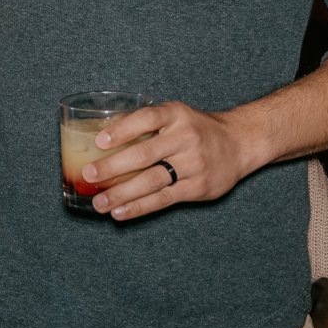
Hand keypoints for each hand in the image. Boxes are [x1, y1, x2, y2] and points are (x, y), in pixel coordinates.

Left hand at [80, 101, 254, 220]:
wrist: (239, 143)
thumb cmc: (196, 129)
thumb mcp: (175, 116)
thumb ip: (144, 123)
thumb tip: (102, 133)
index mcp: (177, 115)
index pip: (147, 119)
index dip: (122, 129)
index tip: (99, 141)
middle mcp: (186, 138)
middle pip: (145, 154)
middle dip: (113, 166)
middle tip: (88, 174)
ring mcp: (194, 164)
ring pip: (152, 181)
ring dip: (122, 193)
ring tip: (98, 202)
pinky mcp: (198, 187)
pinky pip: (164, 199)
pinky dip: (139, 207)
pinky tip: (120, 212)